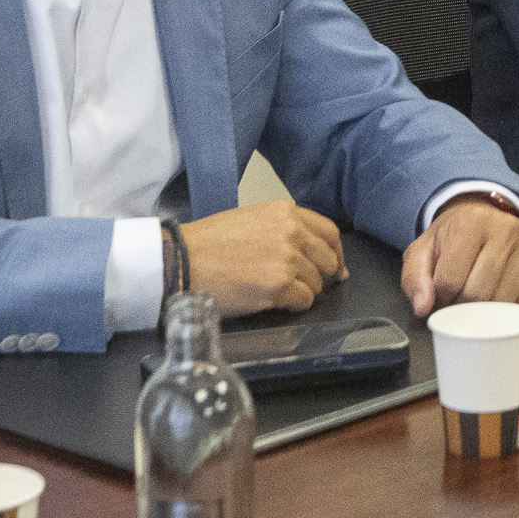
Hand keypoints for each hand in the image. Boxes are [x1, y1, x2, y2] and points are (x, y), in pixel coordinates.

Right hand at [181, 201, 346, 315]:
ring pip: (316, 283)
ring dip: (302, 291)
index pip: (329, 232)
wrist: (182, 261)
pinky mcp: (279, 286)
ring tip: (277, 292)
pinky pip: (304, 301)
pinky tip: (276, 302)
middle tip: (307, 285)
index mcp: (285, 211)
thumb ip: (283, 228)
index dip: (336, 253)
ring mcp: (287, 259)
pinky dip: (294, 305)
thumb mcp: (251, 219)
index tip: (336, 266)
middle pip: (327, 259)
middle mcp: (292, 232)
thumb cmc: (208, 243)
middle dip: (321, 275)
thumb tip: (309, 249)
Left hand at [403, 195, 518, 315]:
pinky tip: (500, 288)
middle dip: (462, 305)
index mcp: (470, 222)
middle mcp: (504, 227)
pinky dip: (511, 304)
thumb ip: (415, 279)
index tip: (442, 290)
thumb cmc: (452, 237)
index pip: (449, 282)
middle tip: (458, 295)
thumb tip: (423, 307)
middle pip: (477, 294)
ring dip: (486, 308)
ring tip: (477, 293)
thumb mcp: (423, 251)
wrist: (482, 214)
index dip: (441, 296)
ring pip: (503, 300)